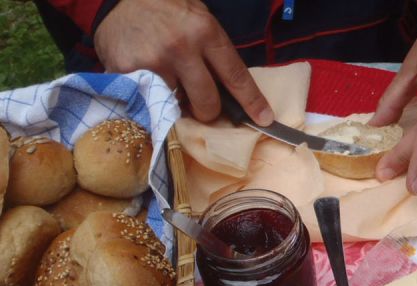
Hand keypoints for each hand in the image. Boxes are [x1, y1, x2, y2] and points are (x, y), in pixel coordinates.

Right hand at [94, 0, 273, 124]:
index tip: (264, 120)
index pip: (235, 76)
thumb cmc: (166, 11)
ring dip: (177, 104)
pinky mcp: (128, 74)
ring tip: (166, 84)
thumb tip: (233, 96)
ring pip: (179, 109)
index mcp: (205, 31)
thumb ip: (213, 55)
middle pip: (208, 103)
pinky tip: (147, 83)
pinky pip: (151, 105)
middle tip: (198, 102)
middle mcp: (182, 47)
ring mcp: (154, 62)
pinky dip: (152, 101)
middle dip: (207, 110)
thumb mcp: (198, 21)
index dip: (251, 102)